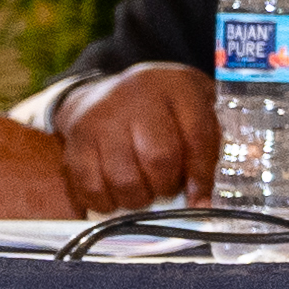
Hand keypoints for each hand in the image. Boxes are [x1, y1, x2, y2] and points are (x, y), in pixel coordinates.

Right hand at [54, 65, 221, 217]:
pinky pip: (89, 184)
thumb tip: (208, 200)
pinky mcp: (76, 137)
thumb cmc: (165, 107)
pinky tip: (116, 197)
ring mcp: (102, 116)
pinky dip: (105, 202)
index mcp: (177, 87)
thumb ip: (213, 142)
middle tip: (166, 189)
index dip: (201, 175)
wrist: (108, 91)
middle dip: (166, 186)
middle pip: (158, 159)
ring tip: (143, 193)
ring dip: (137, 199)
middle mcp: (137, 97)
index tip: (200, 199)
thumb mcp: (198, 107)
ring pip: (122, 177)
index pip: (197, 136)